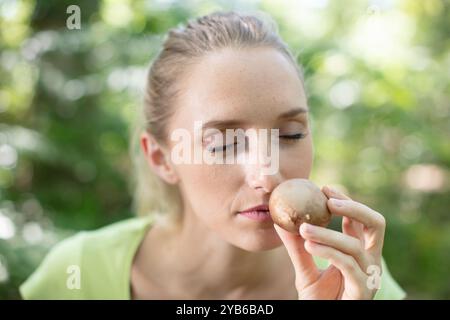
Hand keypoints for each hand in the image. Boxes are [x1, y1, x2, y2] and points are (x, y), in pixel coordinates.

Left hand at [274, 185, 385, 299]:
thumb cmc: (319, 301)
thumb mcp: (305, 270)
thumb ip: (296, 247)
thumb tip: (280, 222)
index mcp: (358, 252)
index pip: (359, 219)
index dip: (345, 200)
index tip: (323, 187)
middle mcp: (368, 261)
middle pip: (376, 224)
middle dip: (354, 206)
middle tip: (328, 198)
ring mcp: (369, 276)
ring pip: (356, 245)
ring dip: (328, 233)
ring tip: (303, 228)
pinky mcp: (362, 291)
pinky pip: (349, 265)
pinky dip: (329, 251)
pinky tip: (310, 245)